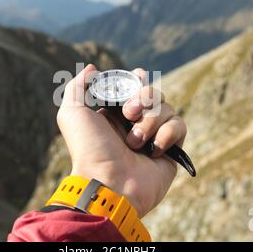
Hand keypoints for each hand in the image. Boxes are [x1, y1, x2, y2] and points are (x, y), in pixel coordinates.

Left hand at [56, 64, 186, 216]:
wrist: (109, 182)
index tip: (135, 78)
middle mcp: (135, 121)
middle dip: (143, 97)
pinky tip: (153, 150)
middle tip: (128, 114)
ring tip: (134, 142)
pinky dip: (167, 134)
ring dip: (150, 121)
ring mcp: (154, 134)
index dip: (137, 79)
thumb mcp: (72, 113)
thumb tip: (93, 69)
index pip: (135, 84)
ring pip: (167, 107)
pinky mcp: (170, 148)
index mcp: (115, 112)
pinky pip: (179, 125)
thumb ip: (78, 86)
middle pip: (154, 91)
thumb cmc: (89, 149)